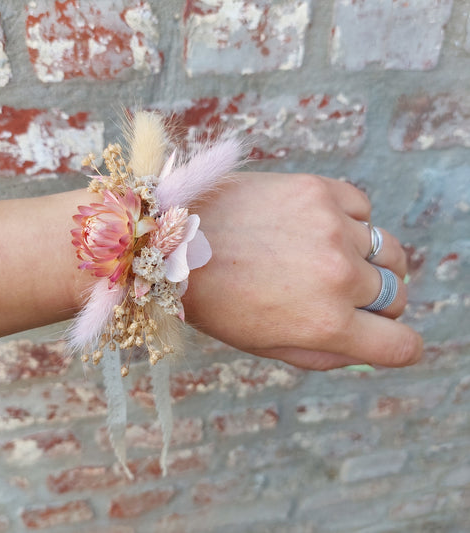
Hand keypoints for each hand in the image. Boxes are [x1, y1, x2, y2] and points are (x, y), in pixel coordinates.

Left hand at [182, 172, 422, 369]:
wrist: (174, 240)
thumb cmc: (216, 300)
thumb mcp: (265, 346)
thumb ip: (323, 354)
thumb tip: (366, 349)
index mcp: (326, 324)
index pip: (401, 345)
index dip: (397, 344)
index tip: (385, 335)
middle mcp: (339, 276)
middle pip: (396, 296)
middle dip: (374, 302)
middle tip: (337, 293)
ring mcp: (332, 228)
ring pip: (387, 251)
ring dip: (365, 260)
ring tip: (324, 257)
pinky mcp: (319, 191)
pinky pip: (363, 209)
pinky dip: (349, 222)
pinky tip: (316, 227)